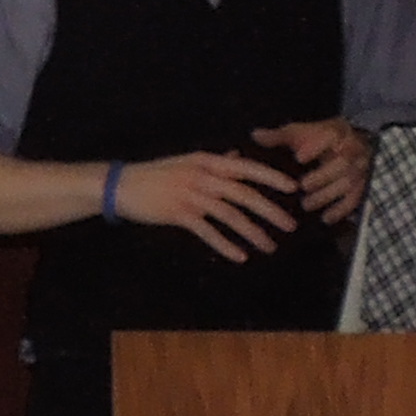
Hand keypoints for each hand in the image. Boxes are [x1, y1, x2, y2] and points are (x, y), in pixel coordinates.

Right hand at [113, 147, 303, 259]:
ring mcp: (191, 195)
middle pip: (244, 194)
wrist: (121, 185)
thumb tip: (237, 159)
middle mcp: (202, 176)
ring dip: (252, 232)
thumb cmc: (156, 174)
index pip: (246, 168)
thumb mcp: (187, 162)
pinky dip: (225, 244)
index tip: (293, 189)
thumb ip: (214, 162)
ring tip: (269, 247)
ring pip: (230, 215)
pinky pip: (208, 232)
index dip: (271, 178)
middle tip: (290, 226)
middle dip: (270, 211)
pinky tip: (240, 256)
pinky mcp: (179, 214)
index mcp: (207, 161)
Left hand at [256, 118, 374, 225]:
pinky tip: (326, 219)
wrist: (350, 141)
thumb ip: (279, 136)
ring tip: (307, 205)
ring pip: (349, 182)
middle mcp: (352, 149)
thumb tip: (255, 135)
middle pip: (342, 163)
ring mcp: (360, 168)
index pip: (330, 136)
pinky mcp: (362, 185)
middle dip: (322, 176)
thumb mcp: (300, 133)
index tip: (299, 158)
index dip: (316, 147)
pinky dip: (341, 210)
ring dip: (328, 195)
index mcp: (336, 132)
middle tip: (303, 187)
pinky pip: (356, 198)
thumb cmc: (318, 137)